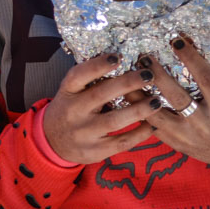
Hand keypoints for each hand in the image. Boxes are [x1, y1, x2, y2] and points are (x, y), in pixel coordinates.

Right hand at [41, 53, 157, 164]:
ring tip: (156, 101)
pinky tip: (153, 124)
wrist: (52, 142)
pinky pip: (121, 142)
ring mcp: (83, 133)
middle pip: (101, 95)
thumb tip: (124, 61)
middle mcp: (73, 112)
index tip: (117, 57)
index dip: (97, 65)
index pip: (78, 75)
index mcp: (67, 92)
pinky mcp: (94, 151)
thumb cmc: (69, 110)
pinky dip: (140, 133)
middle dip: (127, 84)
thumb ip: (90, 80)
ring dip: (139, 110)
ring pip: (114, 120)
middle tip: (149, 75)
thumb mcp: (71, 92)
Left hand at [142, 37, 209, 171]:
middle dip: (158, 75)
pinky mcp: (176, 145)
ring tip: (128, 77)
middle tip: (144, 57)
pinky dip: (140, 112)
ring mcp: (188, 136)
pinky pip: (153, 128)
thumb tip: (196, 46)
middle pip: (176, 96)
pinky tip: (129, 99)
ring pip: (157, 115)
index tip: (177, 41)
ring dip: (139, 95)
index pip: (206, 78)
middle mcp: (204, 123)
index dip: (191, 58)